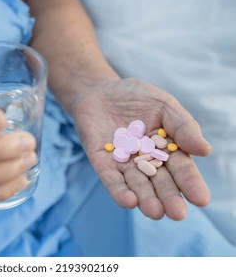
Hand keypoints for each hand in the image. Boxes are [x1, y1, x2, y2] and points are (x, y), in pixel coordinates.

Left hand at [72, 78, 210, 219]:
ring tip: (155, 212)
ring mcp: (124, 164)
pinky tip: (129, 201)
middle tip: (177, 213)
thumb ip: (182, 126)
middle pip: (160, 182)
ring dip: (145, 199)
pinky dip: (119, 190)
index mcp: (166, 149)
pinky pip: (111, 179)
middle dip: (169, 198)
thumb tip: (205, 150)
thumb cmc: (135, 97)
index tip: (201, 199)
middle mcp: (146, 161)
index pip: (181, 168)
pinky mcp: (102, 163)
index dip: (190, 183)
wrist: (99, 90)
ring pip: (136, 185)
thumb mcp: (163, 105)